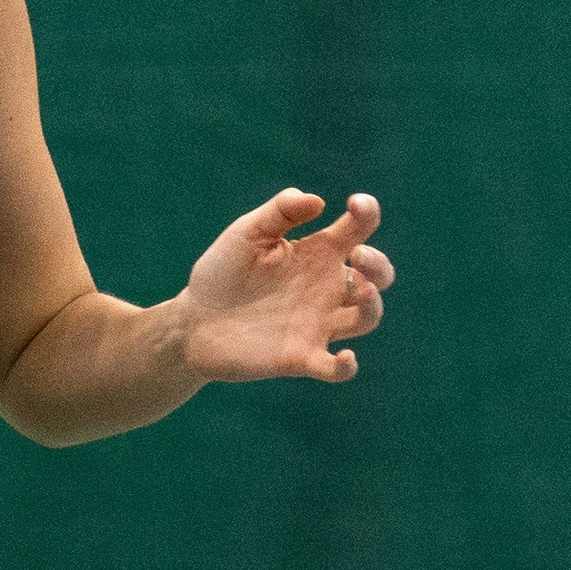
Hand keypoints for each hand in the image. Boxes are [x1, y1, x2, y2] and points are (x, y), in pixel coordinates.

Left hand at [179, 190, 392, 385]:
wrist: (192, 322)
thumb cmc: (222, 272)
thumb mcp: (246, 233)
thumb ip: (279, 212)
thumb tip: (316, 201)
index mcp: (317, 253)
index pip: (358, 229)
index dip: (367, 213)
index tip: (355, 204)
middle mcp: (325, 288)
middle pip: (377, 276)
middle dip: (378, 264)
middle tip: (358, 255)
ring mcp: (317, 324)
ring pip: (365, 317)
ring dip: (372, 306)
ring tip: (362, 291)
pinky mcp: (301, 358)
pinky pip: (335, 368)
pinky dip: (346, 367)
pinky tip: (346, 358)